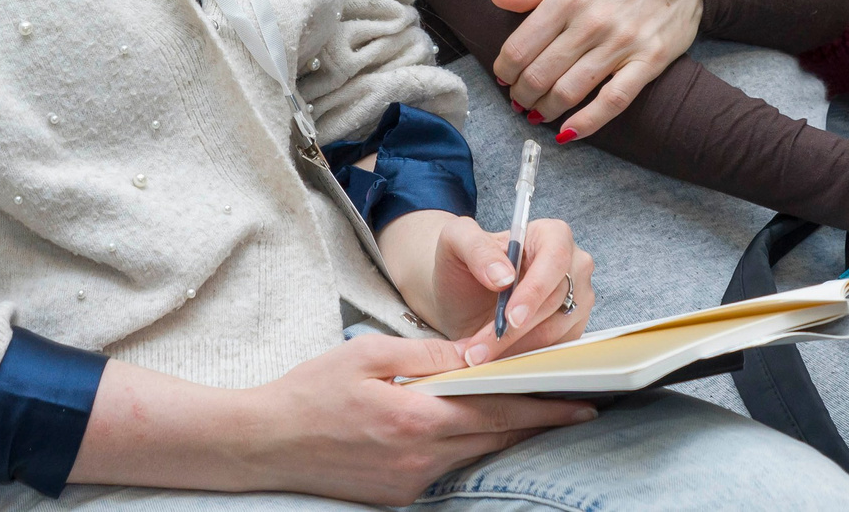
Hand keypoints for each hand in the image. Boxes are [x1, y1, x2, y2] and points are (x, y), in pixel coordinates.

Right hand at [218, 334, 594, 502]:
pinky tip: (473, 430)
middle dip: (537, 422)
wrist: (266, 443)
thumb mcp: (369, 352)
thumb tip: (477, 354)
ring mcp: (411, 483)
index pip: (496, 411)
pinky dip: (466, 447)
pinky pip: (447, 468)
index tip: (581, 401)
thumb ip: (428, 354)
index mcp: (416, 417)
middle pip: (495, 438)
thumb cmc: (313, 389)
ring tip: (534, 413)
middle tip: (577, 407)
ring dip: (503, 434)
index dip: (543, 407)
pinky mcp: (400, 496)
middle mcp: (420, 458)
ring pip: (474, 455)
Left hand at [396, 214, 594, 363]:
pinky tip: (496, 358)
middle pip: (555, 300)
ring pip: (556, 330)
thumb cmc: (463, 263)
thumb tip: (503, 275)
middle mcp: (572, 265)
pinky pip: (556, 349)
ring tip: (479, 355)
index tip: (510, 317)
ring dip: (515, 348)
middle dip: (516, 329)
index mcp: (551, 235)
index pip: (554, 259)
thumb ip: (476, 248)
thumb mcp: (456, 241)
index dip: (535, 290)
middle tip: (479, 347)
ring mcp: (577, 299)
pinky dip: (524, 357)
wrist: (463, 296)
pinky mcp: (572, 329)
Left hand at [488, 0, 701, 139]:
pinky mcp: (649, 62)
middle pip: (540, 73)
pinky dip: (588, 122)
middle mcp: (592, 21)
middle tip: (518, 99)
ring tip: (536, 113)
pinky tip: (569, 132)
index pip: (520, 46)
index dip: (504, 69)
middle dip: (521, 94)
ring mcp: (622, 43)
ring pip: (570, 90)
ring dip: (545, 109)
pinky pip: (614, 101)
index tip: (503, 77)